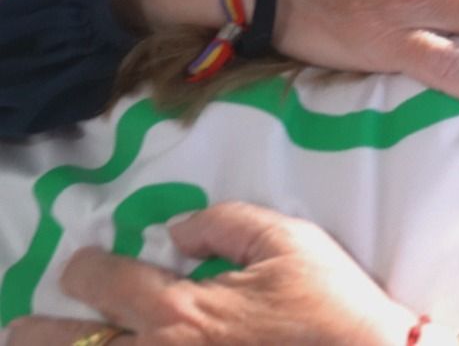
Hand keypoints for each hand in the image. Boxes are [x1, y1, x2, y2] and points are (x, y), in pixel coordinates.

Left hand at [4, 203, 413, 345]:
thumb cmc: (329, 307)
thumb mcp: (291, 242)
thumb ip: (227, 222)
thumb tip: (179, 229)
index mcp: (180, 310)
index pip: (99, 281)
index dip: (83, 267)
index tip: (87, 264)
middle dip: (38, 331)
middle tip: (29, 327)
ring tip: (63, 343)